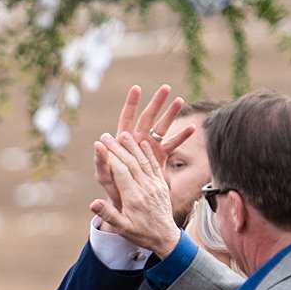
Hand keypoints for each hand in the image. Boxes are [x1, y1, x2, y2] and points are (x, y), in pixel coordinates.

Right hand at [90, 131, 179, 258]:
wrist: (166, 238)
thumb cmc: (141, 234)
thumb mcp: (123, 228)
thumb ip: (109, 214)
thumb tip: (93, 203)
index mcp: (134, 198)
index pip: (121, 172)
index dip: (110, 157)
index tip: (100, 146)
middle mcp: (145, 188)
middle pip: (130, 162)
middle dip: (117, 147)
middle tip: (106, 136)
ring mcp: (155, 184)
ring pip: (142, 160)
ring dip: (132, 146)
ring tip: (123, 134)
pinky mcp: (161, 184)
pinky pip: (154, 165)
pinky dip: (148, 153)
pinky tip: (143, 143)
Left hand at [94, 85, 192, 213]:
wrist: (127, 202)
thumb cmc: (112, 189)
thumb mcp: (104, 175)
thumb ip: (101, 160)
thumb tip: (98, 143)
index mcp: (123, 143)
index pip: (127, 119)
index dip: (131, 104)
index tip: (137, 88)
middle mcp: (137, 141)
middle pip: (147, 118)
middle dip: (156, 103)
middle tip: (166, 87)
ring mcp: (149, 148)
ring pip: (162, 127)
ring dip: (171, 114)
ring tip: (180, 100)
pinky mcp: (159, 157)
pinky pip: (172, 144)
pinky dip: (181, 137)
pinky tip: (192, 128)